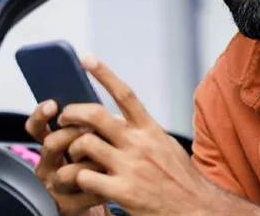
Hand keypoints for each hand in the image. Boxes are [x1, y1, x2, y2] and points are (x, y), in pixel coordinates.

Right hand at [25, 100, 109, 215]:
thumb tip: (111, 115)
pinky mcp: (68, 205)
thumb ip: (92, 129)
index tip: (52, 105)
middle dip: (72, 134)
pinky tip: (113, 179)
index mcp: (52, 148)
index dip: (40, 115)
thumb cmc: (95, 169)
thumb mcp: (91, 145)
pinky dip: (102, 184)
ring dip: (90, 163)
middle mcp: (48, 166)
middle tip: (92, 129)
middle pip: (50, 145)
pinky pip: (84, 192)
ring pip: (66, 171)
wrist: (98, 200)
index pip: (36, 128)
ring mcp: (56, 187)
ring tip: (107, 159)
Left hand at [56, 55, 227, 215]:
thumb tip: (122, 118)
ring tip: (73, 156)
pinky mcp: (122, 191)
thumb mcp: (166, 146)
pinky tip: (81, 181)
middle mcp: (139, 144)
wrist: (195, 210)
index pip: (125, 94)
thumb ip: (143, 131)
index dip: (103, 74)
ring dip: (73, 148)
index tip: (86, 58)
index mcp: (150, 130)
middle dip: (72, 113)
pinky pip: (85, 176)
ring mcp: (130, 167)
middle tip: (64, 118)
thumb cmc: (180, 180)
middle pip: (96, 115)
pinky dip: (77, 177)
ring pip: (85, 144)